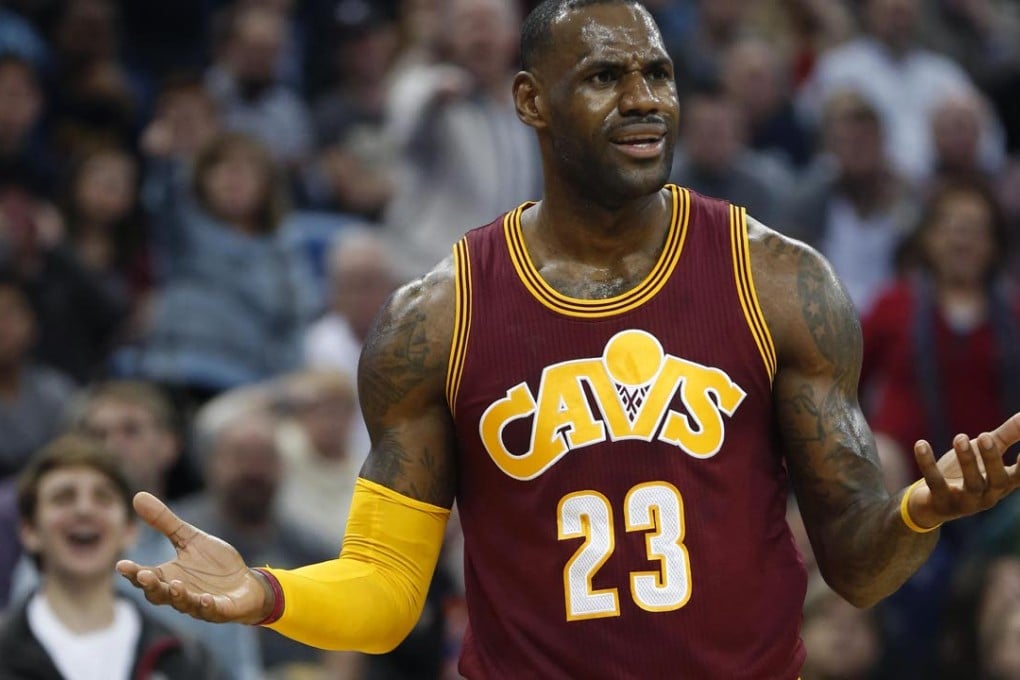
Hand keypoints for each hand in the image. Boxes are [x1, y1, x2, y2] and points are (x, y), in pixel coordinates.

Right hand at [116, 492, 270, 623]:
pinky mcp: (220, 609)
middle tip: (143, 575)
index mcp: (169, 577)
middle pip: (159, 594)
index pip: (145, 577)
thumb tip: (138, 495)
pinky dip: (206, 606)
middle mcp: (180, 594)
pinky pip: (211, 610)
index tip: (122, 565)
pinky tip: (206, 598)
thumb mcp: (190, 539)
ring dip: (178, 595)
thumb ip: (165, 522)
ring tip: (175, 584)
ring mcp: (199, 604)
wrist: (246, 583)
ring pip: (183, 604)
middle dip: (151, 586)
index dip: (133, 573)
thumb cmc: (214, 564)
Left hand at [908, 413, 1019, 527]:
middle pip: (997, 480)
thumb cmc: (966, 474)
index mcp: (1001, 484)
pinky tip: (921, 444)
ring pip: (971, 483)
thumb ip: (1007, 435)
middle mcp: (988, 496)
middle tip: (985, 435)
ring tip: (960, 437)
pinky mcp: (940, 501)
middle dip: (992, 458)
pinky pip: (934, 482)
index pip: (1019, 477)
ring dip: (966, 460)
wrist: (931, 504)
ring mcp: (965, 502)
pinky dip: (927, 463)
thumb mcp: (985, 453)